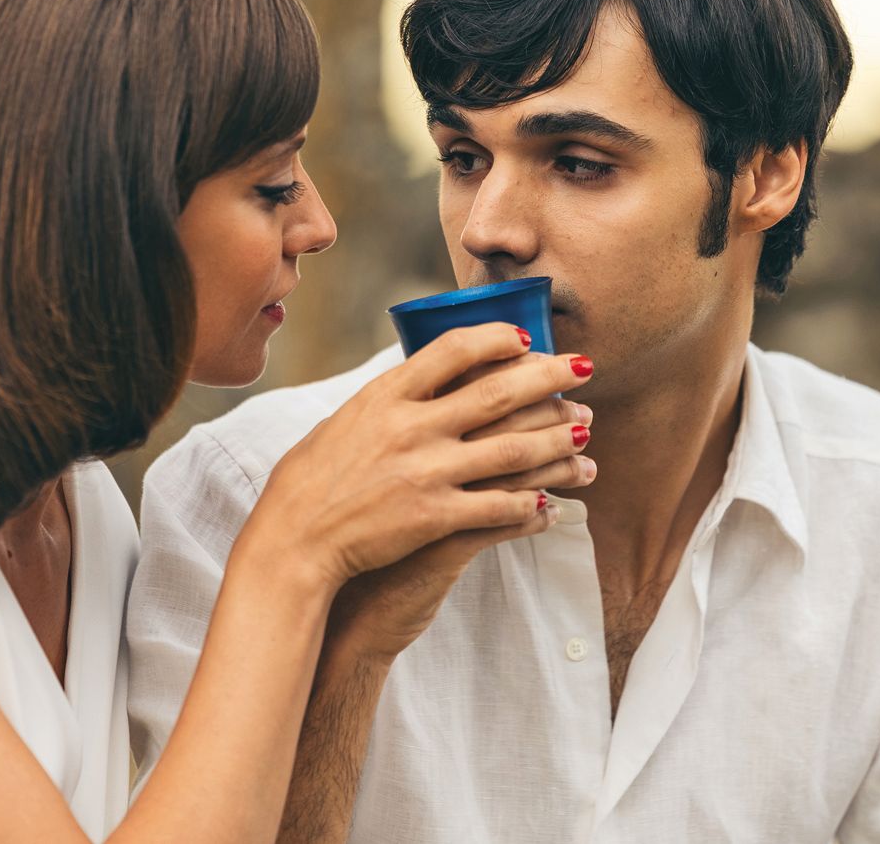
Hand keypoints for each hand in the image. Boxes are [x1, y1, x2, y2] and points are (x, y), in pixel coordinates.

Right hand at [237, 323, 594, 593]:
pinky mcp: (435, 519)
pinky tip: (551, 505)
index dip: (498, 338)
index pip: (453, 349)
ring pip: (513, 451)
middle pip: (497, 392)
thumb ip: (388, 400)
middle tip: (586, 368)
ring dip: (556, 441)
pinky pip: (499, 509)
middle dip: (550, 377)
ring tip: (583, 432)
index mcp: (384, 395)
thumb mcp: (343, 421)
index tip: (527, 337)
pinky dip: (531, 506)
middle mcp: (410, 427)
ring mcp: (425, 473)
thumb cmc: (311, 482)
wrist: (293, 542)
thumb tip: (422, 375)